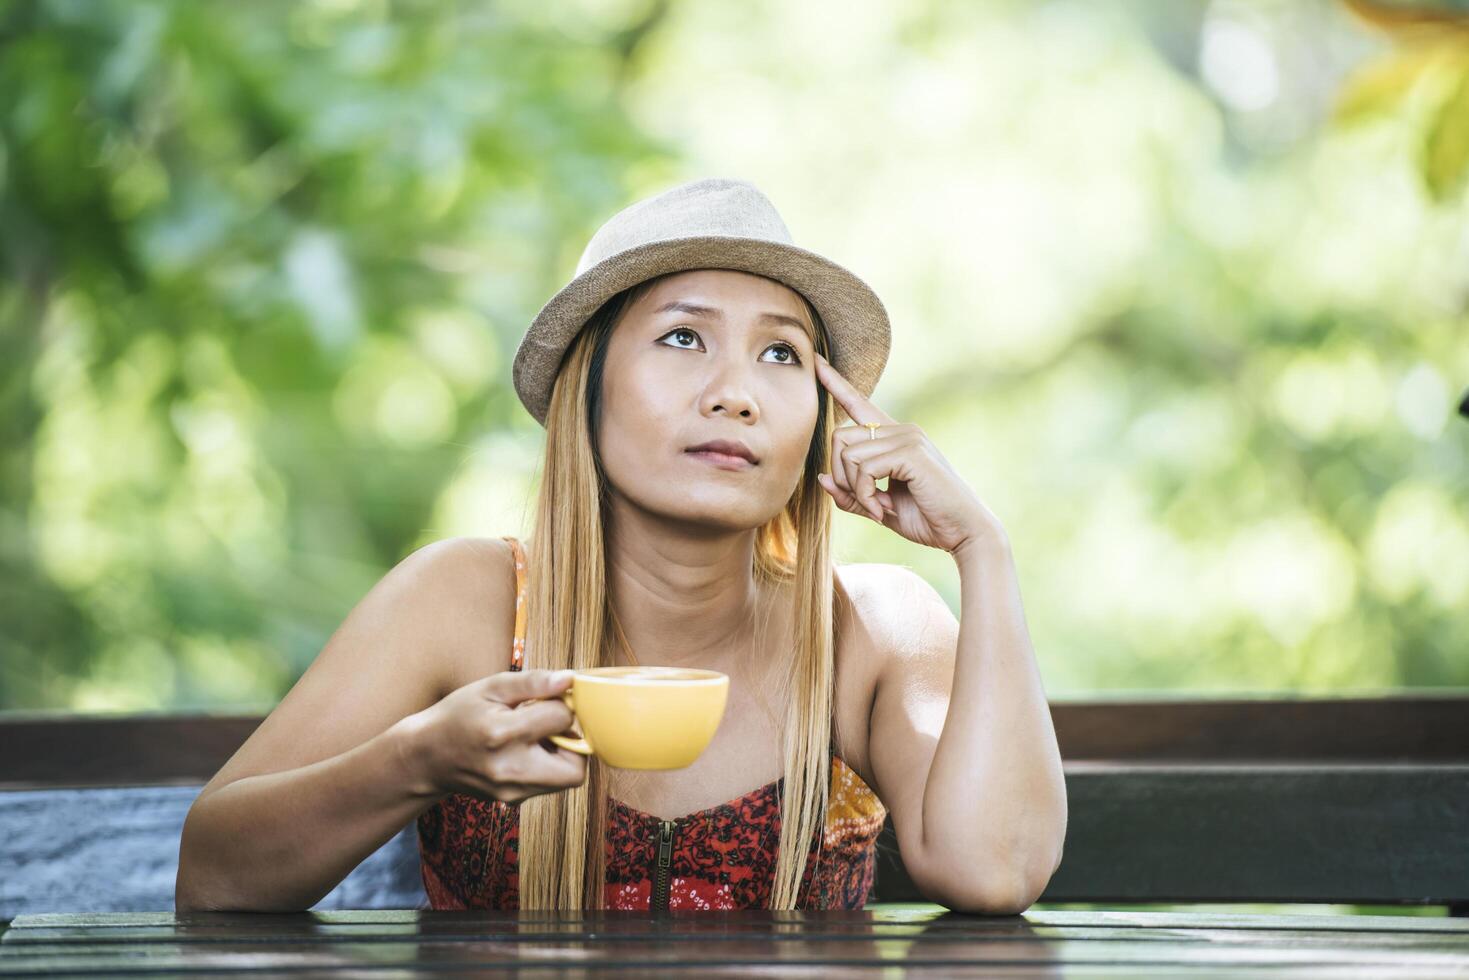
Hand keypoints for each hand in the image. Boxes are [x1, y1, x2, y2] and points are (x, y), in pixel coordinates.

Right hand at [408, 668, 587, 803]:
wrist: (427, 757)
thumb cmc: (458, 716)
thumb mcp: (490, 688)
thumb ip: (532, 682)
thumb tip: (568, 680)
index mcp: (502, 734)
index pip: (561, 717)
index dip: (559, 703)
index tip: (544, 700)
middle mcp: (509, 769)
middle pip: (576, 768)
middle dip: (573, 741)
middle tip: (551, 725)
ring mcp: (511, 791)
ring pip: (566, 778)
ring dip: (562, 755)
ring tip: (535, 737)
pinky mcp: (512, 800)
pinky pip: (549, 784)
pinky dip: (548, 766)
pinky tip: (525, 751)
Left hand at [813, 351, 1005, 555]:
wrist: (964, 532)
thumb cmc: (927, 519)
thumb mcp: (878, 508)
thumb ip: (851, 495)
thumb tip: (820, 478)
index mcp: (894, 437)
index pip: (859, 403)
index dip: (836, 383)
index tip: (817, 361)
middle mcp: (901, 430)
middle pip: (839, 437)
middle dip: (842, 477)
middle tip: (865, 504)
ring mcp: (907, 437)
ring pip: (848, 454)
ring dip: (855, 490)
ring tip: (878, 508)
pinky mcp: (911, 452)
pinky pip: (864, 468)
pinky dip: (866, 495)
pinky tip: (882, 509)